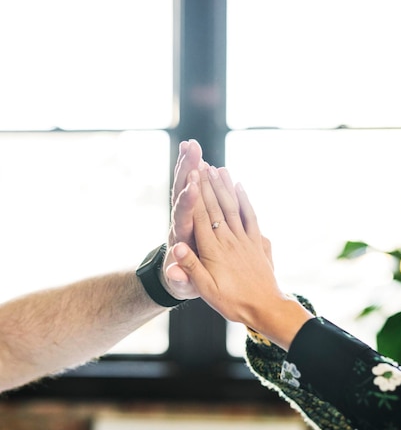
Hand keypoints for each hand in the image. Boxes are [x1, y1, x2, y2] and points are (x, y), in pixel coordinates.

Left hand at [162, 139, 202, 299]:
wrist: (175, 277)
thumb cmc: (184, 282)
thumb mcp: (184, 285)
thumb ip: (181, 278)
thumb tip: (172, 272)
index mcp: (182, 239)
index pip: (183, 217)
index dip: (187, 202)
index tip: (192, 186)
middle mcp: (180, 222)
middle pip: (180, 193)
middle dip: (186, 172)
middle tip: (192, 150)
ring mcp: (183, 215)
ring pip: (183, 186)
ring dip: (187, 165)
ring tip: (192, 144)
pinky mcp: (189, 211)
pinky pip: (191, 187)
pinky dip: (193, 171)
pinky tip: (199, 153)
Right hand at [169, 166, 312, 348]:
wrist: (265, 308)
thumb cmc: (232, 302)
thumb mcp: (206, 290)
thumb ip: (191, 267)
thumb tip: (175, 246)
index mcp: (213, 251)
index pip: (201, 217)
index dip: (195, 195)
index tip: (190, 174)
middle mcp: (229, 240)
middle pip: (216, 207)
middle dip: (207, 183)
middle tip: (200, 161)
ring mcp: (244, 239)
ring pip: (232, 207)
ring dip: (224, 186)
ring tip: (216, 167)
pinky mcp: (257, 242)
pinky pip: (250, 216)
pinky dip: (244, 199)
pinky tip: (239, 186)